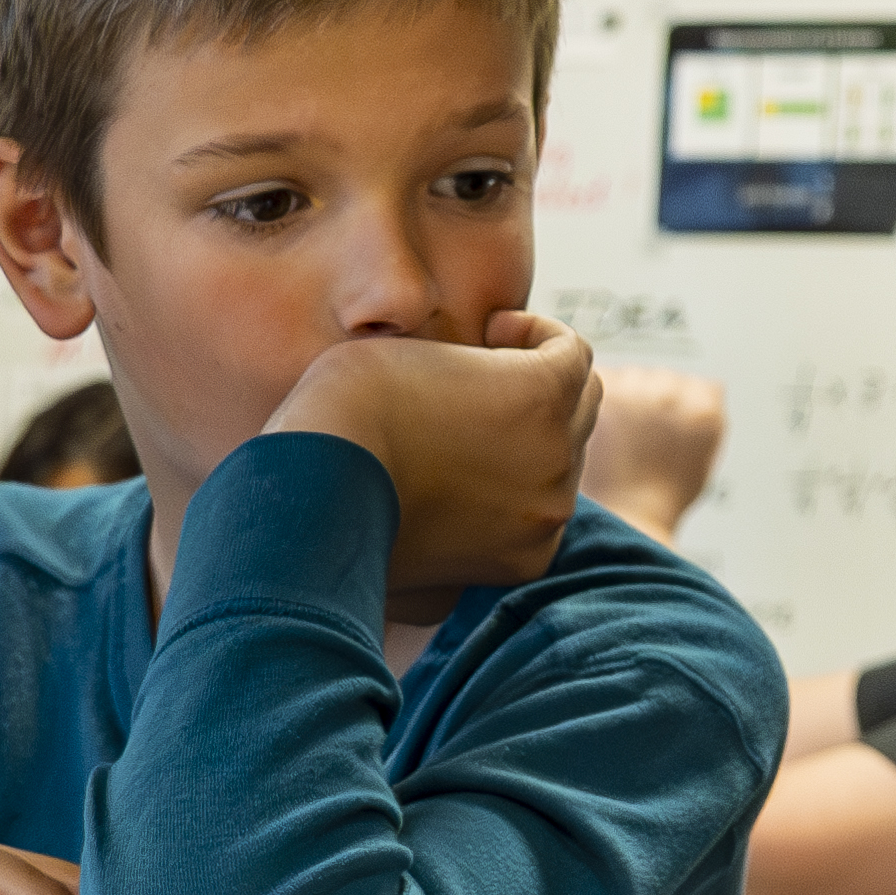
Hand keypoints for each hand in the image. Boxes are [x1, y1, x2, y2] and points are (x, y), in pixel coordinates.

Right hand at [270, 311, 599, 599]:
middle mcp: (559, 454)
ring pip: (563, 464)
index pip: (573, 353)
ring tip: (471, 437)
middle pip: (580, 407)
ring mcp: (545, 513)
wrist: (315, 496)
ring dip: (532, 443)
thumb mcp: (414, 345)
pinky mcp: (522, 560)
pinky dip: (518, 498)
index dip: (532, 334)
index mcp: (543, 392)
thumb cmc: (351, 404)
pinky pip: (540, 516)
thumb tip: (482, 373)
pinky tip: (466, 487)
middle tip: (486, 386)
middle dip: (542, 388)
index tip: (492, 336)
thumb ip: (474, 359)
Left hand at [579, 362, 728, 539]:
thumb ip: (706, 415)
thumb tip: (700, 389)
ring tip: (621, 434)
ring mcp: (639, 392)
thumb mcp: (705, 456)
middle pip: (664, 378)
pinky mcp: (605, 393)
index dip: (684, 407)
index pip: (701, 387)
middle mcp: (675, 394)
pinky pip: (604, 378)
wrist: (626, 513)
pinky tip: (604, 429)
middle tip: (642, 434)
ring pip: (633, 375)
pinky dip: (600, 398)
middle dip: (652, 399)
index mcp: (705, 410)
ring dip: (626, 395)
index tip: (671, 426)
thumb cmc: (663, 496)